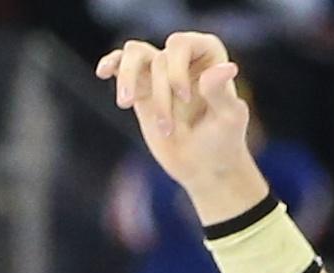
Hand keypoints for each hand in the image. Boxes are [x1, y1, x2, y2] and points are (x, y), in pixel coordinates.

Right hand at [98, 34, 267, 219]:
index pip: (182, 43)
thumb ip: (222, 93)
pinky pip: (120, 63)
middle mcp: (183, 58)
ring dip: (128, 78)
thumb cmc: (222, 142)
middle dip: (161, 95)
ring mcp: (160, 71)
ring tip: (125, 104)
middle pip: (159, 59)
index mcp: (209, 56)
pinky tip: (103, 73)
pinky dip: (111, 63)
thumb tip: (228, 68)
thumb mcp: (229, 120)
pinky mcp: (141, 87)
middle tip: (168, 129)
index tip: (184, 97)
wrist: (204, 167)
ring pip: (134, 53)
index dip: (177, 68)